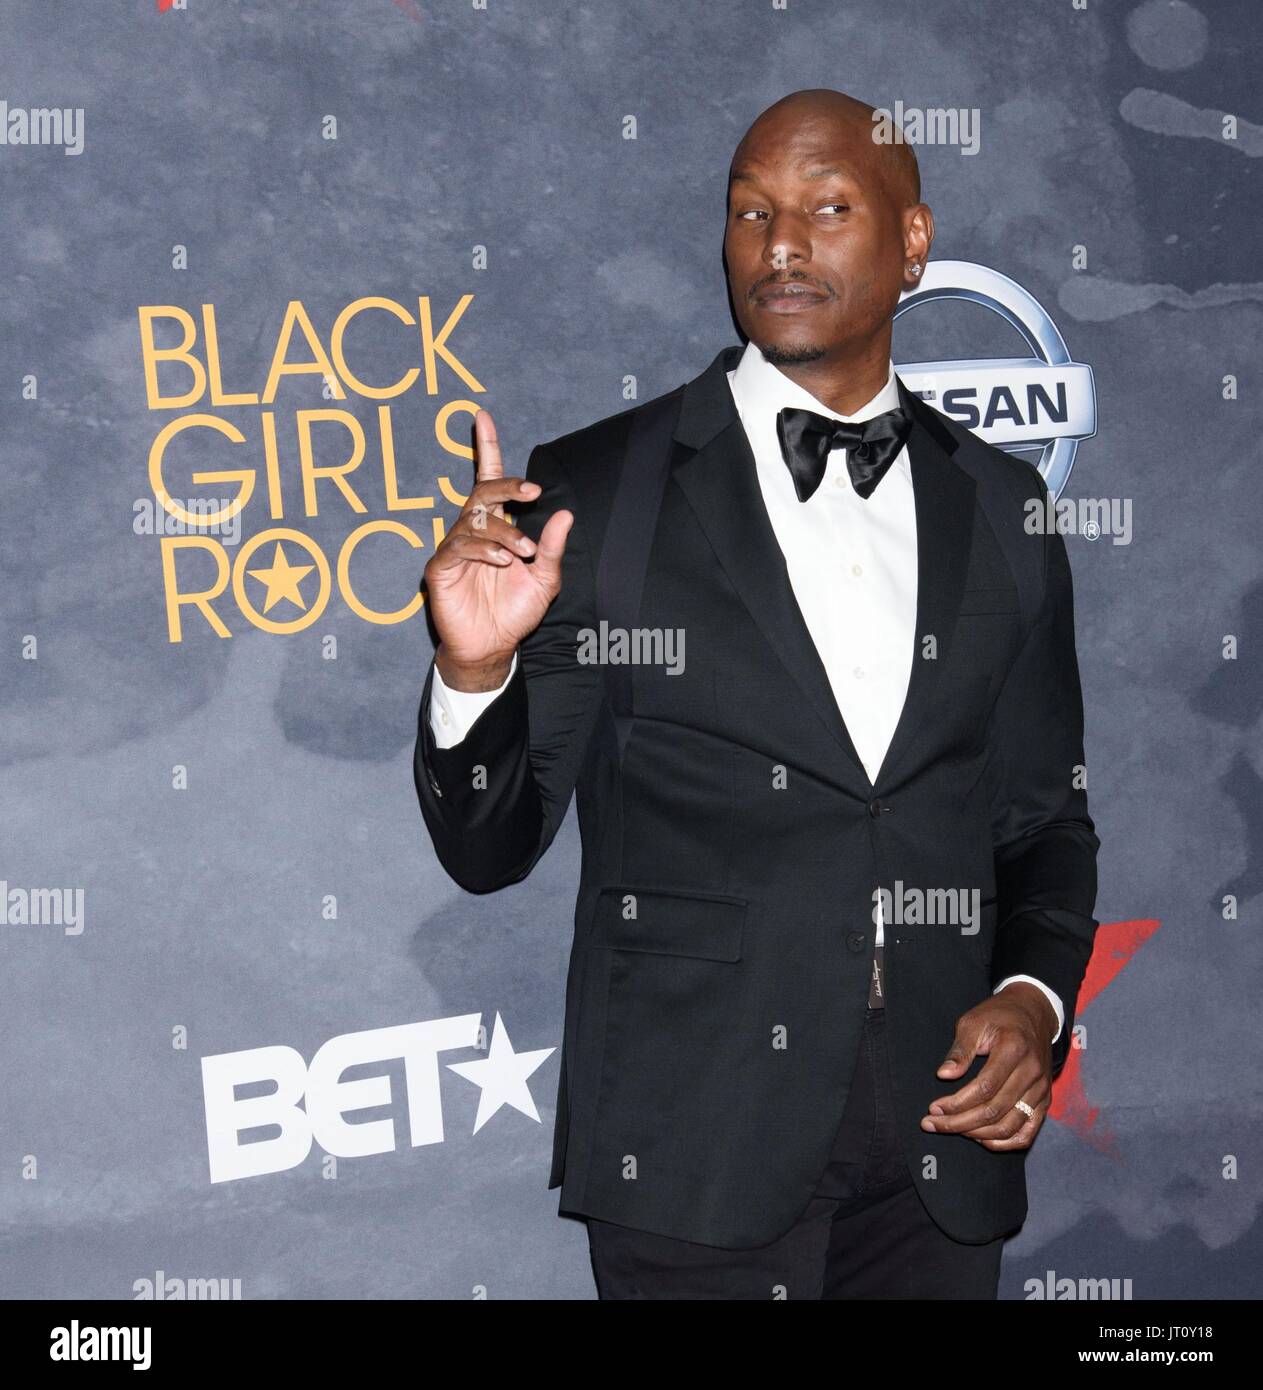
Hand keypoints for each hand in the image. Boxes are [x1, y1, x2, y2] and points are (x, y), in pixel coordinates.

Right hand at [424, 409, 572, 690]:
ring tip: (524, 552)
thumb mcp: (545, 579)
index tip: (482, 416)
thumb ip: (553, 548)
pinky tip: (500, 560)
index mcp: (496, 527)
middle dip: (507, 487)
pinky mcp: (440, 568)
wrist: (493, 647)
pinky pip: (458, 547)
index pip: (488, 480)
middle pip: (482, 493)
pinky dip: (482, 549)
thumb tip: (565, 513)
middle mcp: (472, 531)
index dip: (485, 448)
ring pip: (474, 521)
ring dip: (504, 531)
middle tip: (533, 492)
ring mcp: (453, 548)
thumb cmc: (515, 611)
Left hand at [920, 983, 1056, 1150]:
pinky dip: (1004, 1142)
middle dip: (959, 1122)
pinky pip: (1027, 1132)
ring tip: (952, 1129)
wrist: (1033, 1013)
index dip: (957, 1103)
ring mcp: (1041, 1089)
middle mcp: (1032, 1073)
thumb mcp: (973, 1022)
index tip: (933, 1108)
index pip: (984, 1088)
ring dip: (977, 1134)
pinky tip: (981, 1138)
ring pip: (1009, 1126)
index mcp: (1014, 1049)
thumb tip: (944, 1075)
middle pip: (995, 1110)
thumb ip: (960, 1050)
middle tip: (933, 1124)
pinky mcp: (1044, 1100)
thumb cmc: (998, 1016)